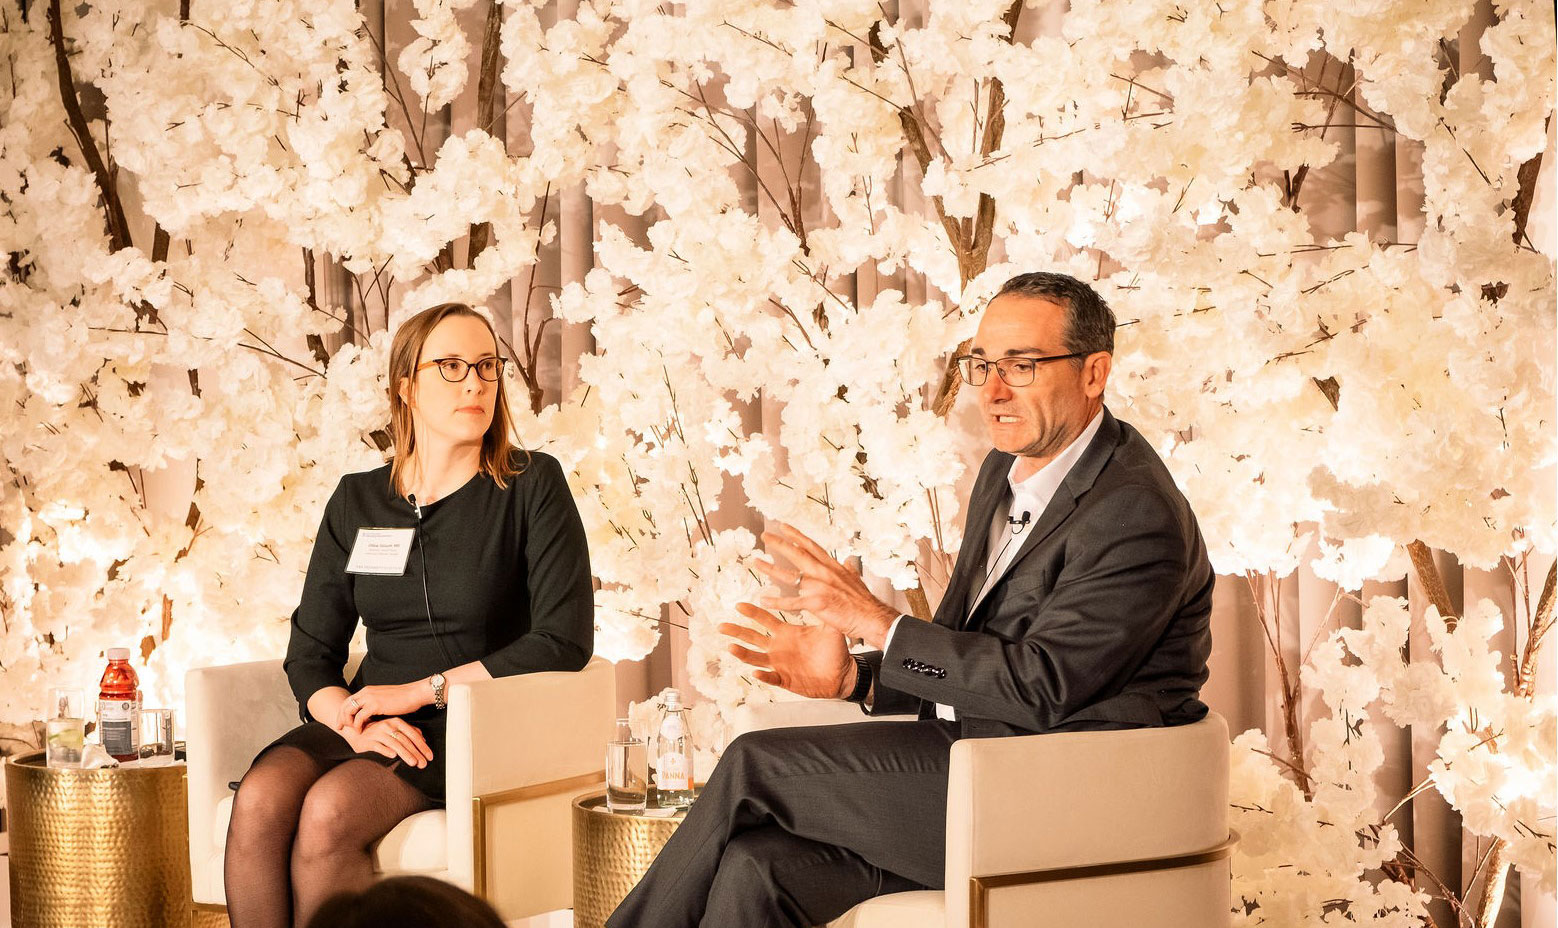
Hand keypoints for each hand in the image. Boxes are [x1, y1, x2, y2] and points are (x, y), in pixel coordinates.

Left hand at [337, 682, 430, 732]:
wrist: (414, 694)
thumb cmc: (403, 698)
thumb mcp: (384, 699)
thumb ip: (374, 704)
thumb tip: (370, 714)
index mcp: (367, 690)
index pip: (349, 700)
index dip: (343, 711)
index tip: (342, 722)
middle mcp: (366, 692)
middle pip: (345, 705)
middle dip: (340, 717)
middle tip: (339, 728)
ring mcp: (369, 698)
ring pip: (349, 710)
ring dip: (347, 721)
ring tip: (351, 730)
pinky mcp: (375, 705)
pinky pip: (359, 717)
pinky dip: (357, 725)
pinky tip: (360, 731)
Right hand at [339, 717, 432, 768]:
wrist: (355, 729)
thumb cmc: (377, 730)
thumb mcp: (393, 727)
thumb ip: (408, 730)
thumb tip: (423, 738)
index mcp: (396, 722)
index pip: (413, 735)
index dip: (422, 746)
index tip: (429, 757)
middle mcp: (388, 726)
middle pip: (405, 741)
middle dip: (416, 753)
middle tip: (423, 764)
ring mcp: (377, 733)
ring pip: (394, 744)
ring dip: (405, 754)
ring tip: (413, 763)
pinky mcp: (368, 741)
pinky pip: (378, 746)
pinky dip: (386, 750)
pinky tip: (393, 756)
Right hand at [720, 603, 854, 699]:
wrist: (843, 673)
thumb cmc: (834, 650)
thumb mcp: (829, 628)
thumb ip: (824, 610)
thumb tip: (826, 588)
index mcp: (786, 633)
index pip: (765, 620)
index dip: (752, 613)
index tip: (739, 604)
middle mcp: (778, 647)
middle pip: (752, 638)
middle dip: (737, 631)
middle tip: (721, 626)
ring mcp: (780, 664)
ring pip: (756, 658)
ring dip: (743, 653)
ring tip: (731, 647)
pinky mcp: (785, 679)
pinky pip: (771, 677)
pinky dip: (764, 675)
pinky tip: (757, 672)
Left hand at [753, 522, 898, 647]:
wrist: (872, 618)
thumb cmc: (865, 603)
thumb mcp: (857, 580)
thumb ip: (849, 570)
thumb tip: (848, 560)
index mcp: (833, 567)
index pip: (812, 546)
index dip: (797, 535)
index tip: (784, 526)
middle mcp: (825, 573)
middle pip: (798, 554)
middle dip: (780, 543)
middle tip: (765, 535)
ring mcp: (820, 587)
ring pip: (790, 575)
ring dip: (771, 568)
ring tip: (755, 562)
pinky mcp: (817, 603)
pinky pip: (792, 602)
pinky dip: (777, 601)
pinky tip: (764, 599)